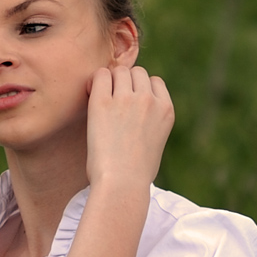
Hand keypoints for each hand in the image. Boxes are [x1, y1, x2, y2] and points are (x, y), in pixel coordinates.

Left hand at [85, 65, 173, 190]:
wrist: (122, 184)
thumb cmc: (135, 173)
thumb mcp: (156, 143)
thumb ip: (152, 122)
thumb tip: (138, 117)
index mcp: (166, 109)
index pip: (154, 81)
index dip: (140, 89)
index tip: (129, 104)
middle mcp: (149, 100)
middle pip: (137, 73)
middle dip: (125, 83)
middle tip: (112, 103)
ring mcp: (126, 100)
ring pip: (119, 72)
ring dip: (110, 82)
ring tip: (101, 102)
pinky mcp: (102, 103)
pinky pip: (100, 76)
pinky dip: (94, 83)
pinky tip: (90, 97)